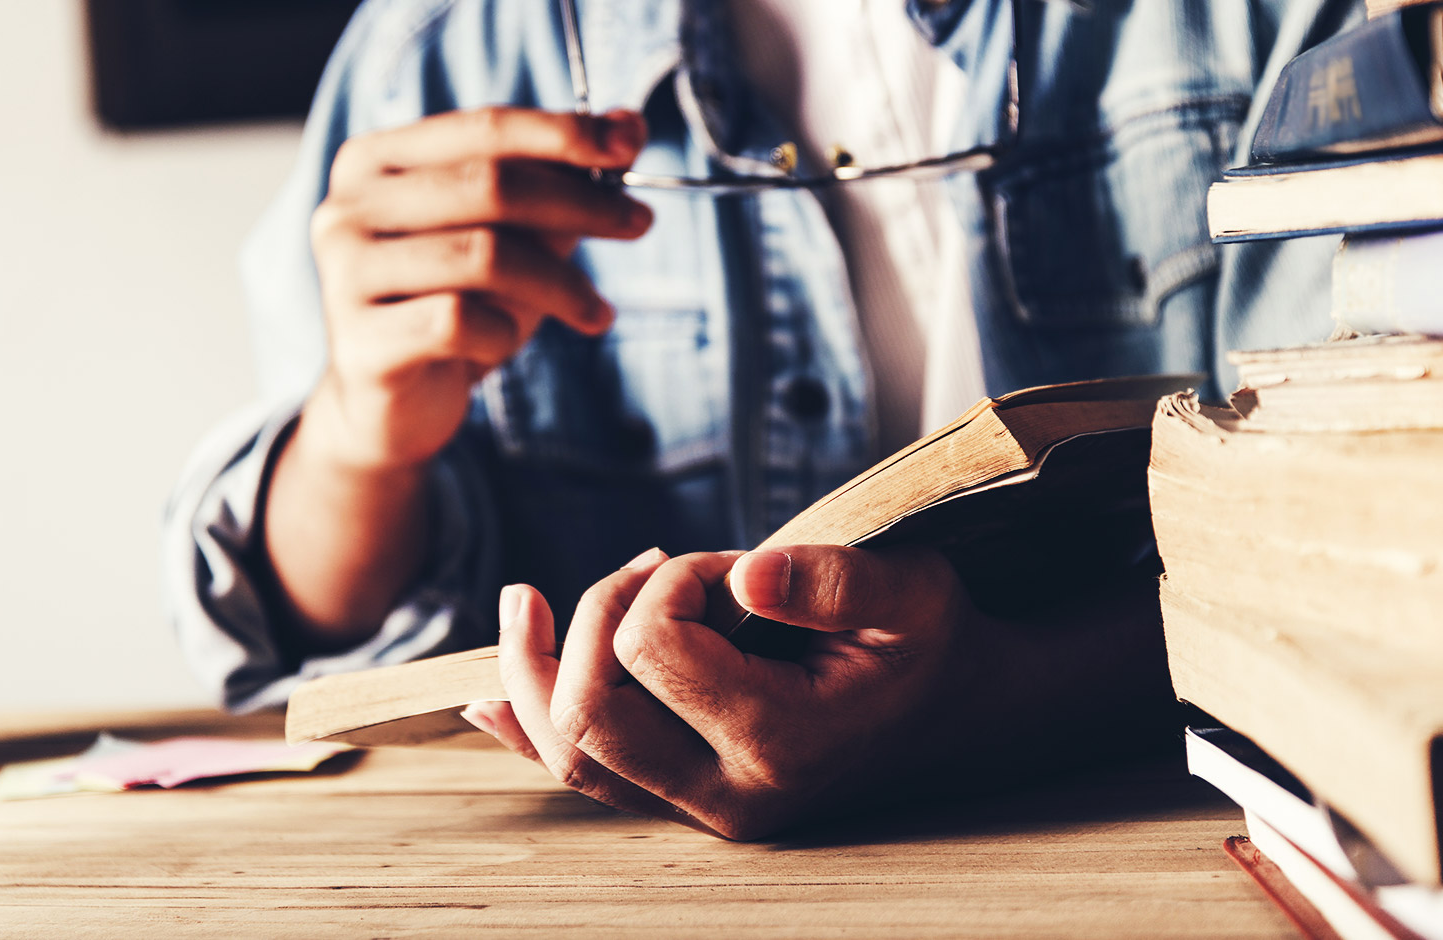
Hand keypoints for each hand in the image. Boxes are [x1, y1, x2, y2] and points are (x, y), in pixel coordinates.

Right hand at [260, 107, 651, 644]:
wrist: (390, 408)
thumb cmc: (453, 307)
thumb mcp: (511, 238)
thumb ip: (560, 182)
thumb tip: (630, 126)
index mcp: (376, 161)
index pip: (484, 127)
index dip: (562, 133)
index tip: (630, 146)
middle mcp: (348, 207)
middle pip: (490, 185)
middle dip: (579, 203)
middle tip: (639, 222)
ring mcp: (346, 274)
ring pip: (483, 256)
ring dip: (559, 283)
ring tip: (594, 310)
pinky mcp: (360, 341)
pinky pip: (459, 322)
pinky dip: (502, 333)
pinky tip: (506, 345)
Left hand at [464, 544, 980, 838]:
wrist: (957, 713)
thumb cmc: (931, 641)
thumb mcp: (912, 590)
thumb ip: (834, 582)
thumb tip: (748, 575)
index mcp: (784, 741)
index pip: (651, 653)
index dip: (668, 585)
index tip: (725, 562)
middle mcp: (732, 795)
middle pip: (587, 718)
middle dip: (592, 620)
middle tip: (649, 566)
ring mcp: (703, 806)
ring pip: (571, 755)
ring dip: (535, 673)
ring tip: (525, 603)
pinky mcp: (687, 796)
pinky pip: (588, 776)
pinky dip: (529, 731)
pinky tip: (485, 700)